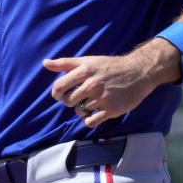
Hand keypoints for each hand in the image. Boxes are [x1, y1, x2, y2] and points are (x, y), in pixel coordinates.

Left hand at [43, 48, 168, 128]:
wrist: (138, 72)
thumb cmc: (109, 66)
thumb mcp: (87, 61)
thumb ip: (65, 63)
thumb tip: (45, 63)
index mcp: (84, 70)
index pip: (59, 86)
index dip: (56, 92)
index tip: (60, 94)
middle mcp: (92, 84)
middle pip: (68, 101)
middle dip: (70, 100)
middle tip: (79, 97)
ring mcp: (102, 98)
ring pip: (79, 111)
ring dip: (82, 109)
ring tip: (90, 102)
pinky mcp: (112, 110)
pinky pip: (90, 121)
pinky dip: (89, 119)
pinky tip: (94, 112)